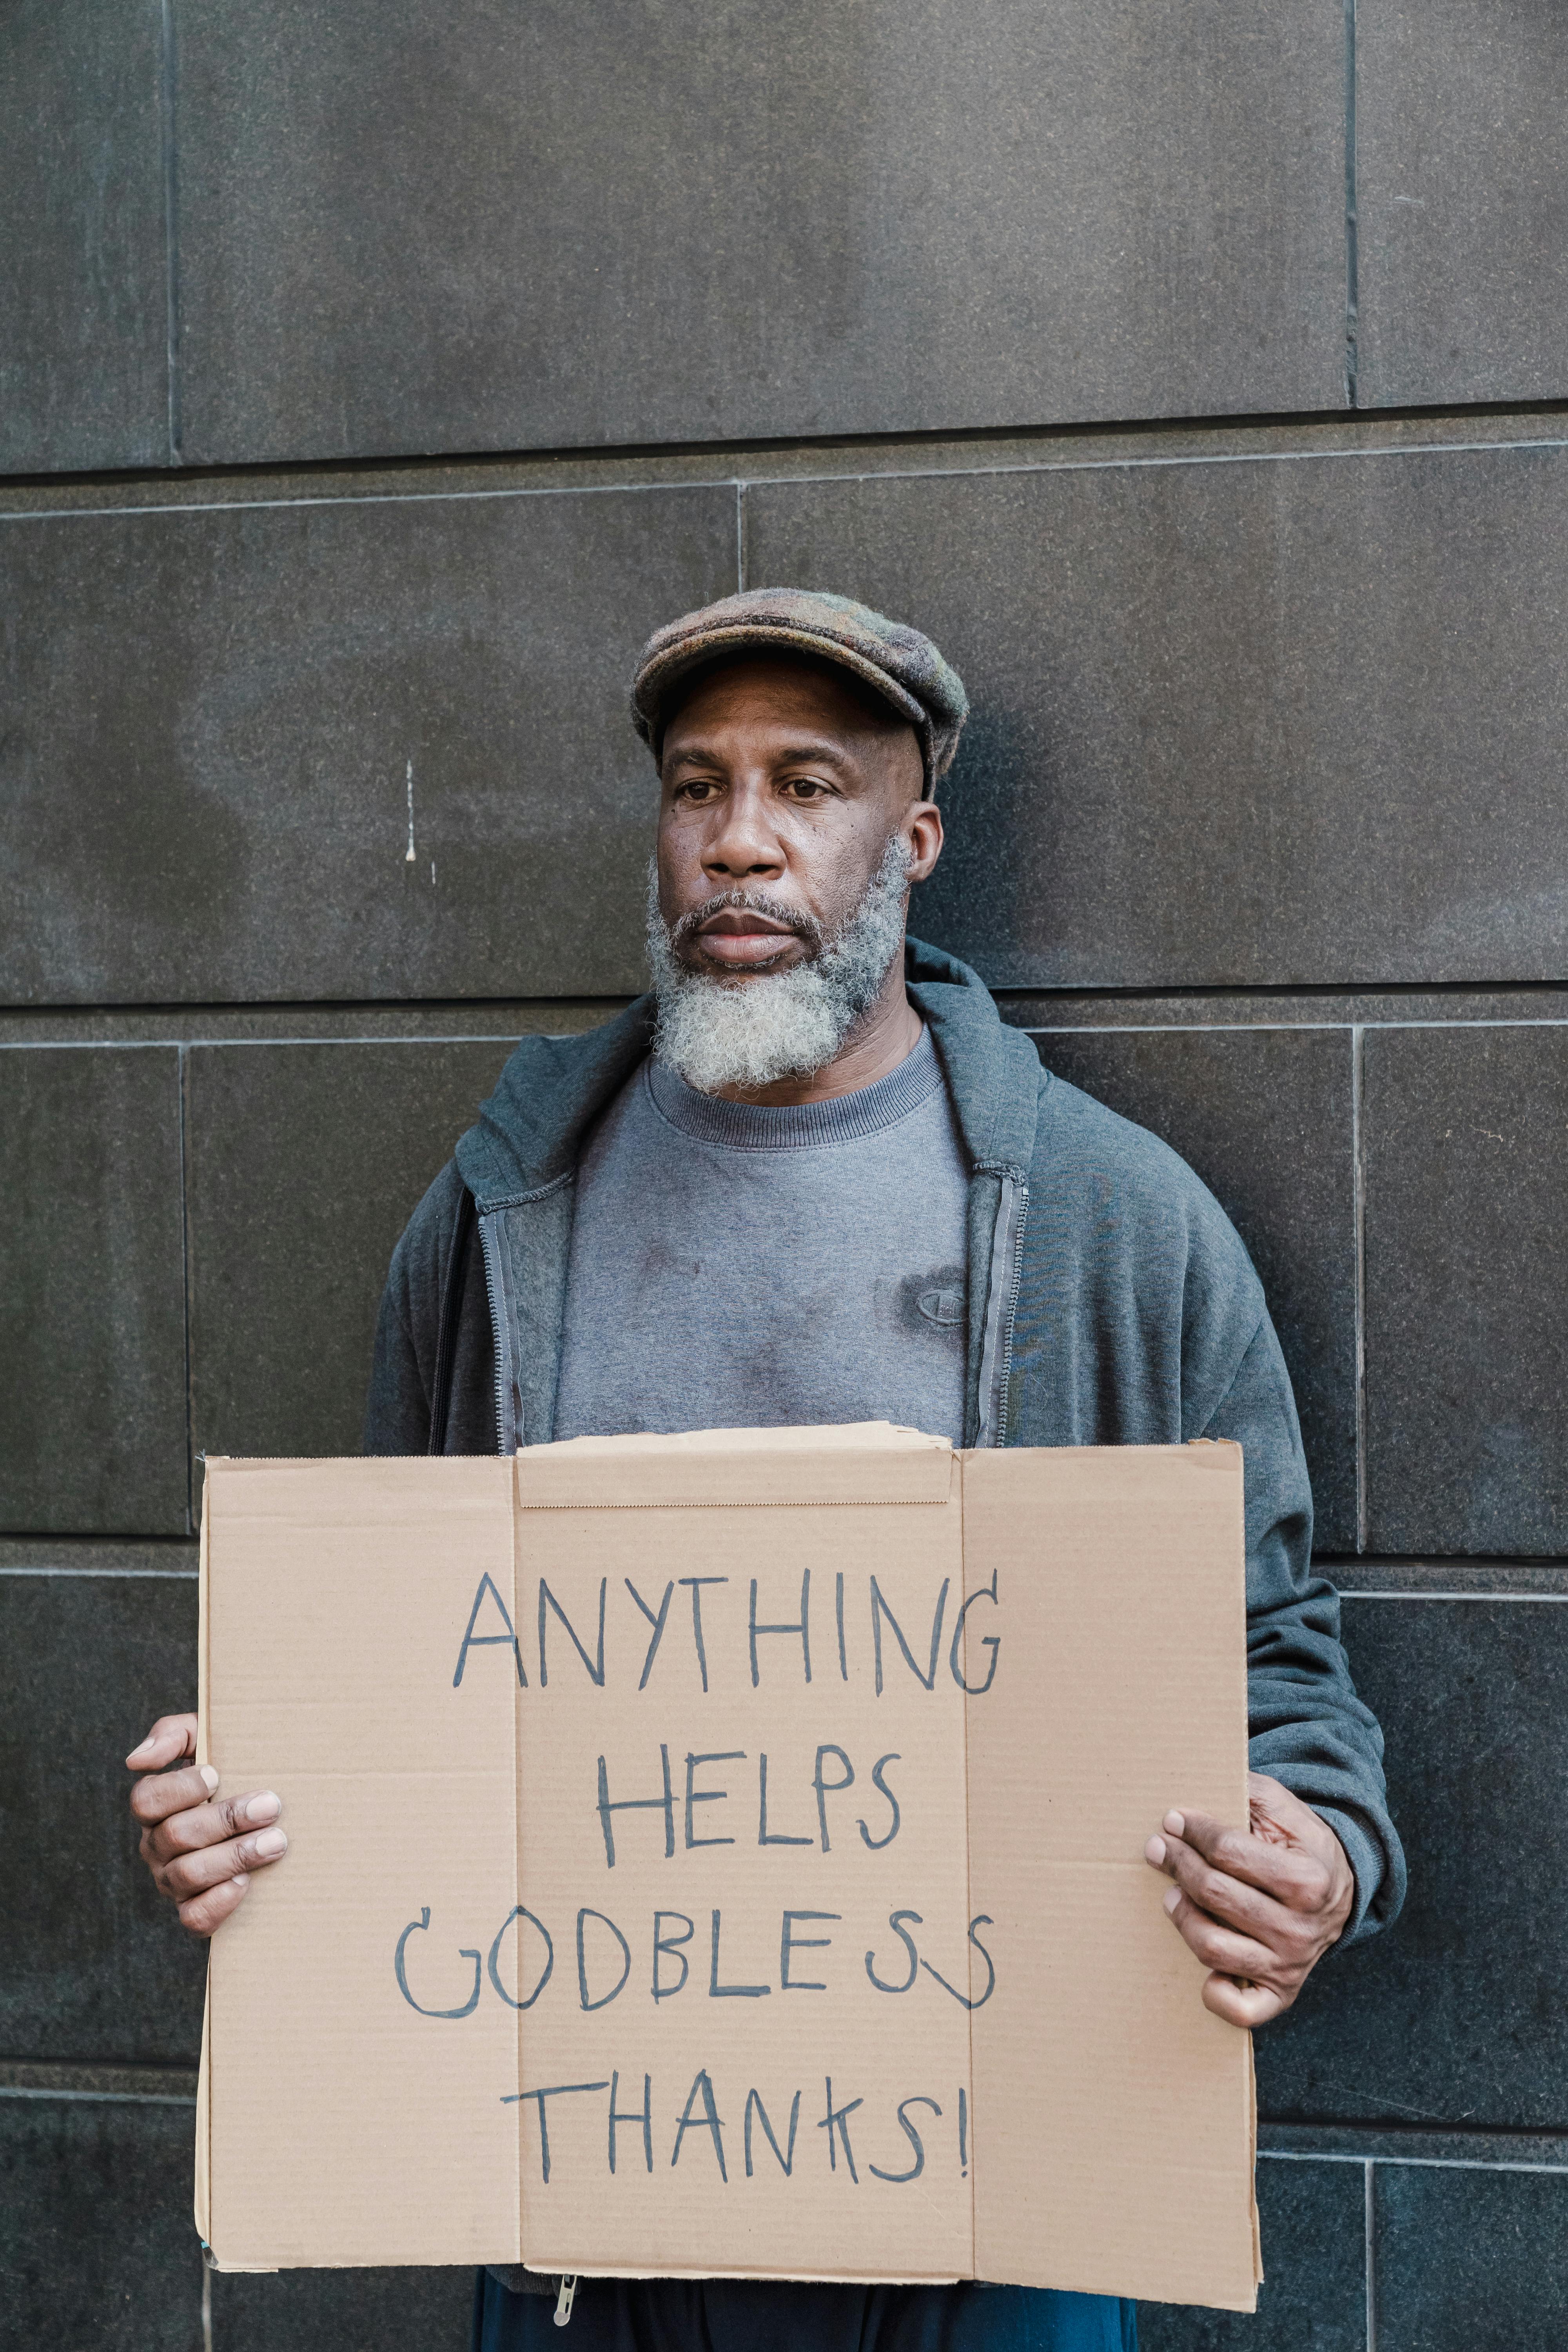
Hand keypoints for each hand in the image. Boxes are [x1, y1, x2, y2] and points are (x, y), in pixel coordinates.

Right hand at [126, 1713, 287, 1938]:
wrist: (263, 1807)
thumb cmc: (231, 1766)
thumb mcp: (203, 1737)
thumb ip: (172, 1735)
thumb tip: (136, 1761)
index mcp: (154, 1806)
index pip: (147, 1800)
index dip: (180, 1789)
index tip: (218, 1774)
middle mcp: (156, 1845)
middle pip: (175, 1836)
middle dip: (226, 1820)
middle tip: (271, 1806)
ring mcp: (171, 1880)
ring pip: (187, 1876)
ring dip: (235, 1857)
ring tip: (276, 1841)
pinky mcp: (193, 1909)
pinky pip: (194, 1918)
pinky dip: (219, 1903)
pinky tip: (246, 1881)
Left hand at [1144, 1771, 1353, 2026]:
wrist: (1340, 1893)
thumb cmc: (1301, 1847)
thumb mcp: (1286, 1810)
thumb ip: (1250, 1792)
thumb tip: (1206, 1787)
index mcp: (1307, 1880)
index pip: (1230, 1852)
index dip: (1193, 1831)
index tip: (1172, 1819)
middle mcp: (1301, 1929)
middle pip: (1215, 1895)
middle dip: (1178, 1864)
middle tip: (1158, 1848)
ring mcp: (1289, 1966)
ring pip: (1212, 1947)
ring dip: (1182, 1916)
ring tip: (1171, 1894)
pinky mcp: (1280, 1995)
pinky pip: (1239, 2011)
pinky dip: (1214, 1994)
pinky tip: (1201, 1968)